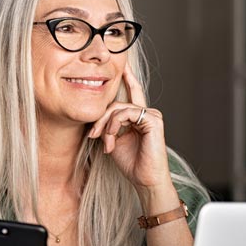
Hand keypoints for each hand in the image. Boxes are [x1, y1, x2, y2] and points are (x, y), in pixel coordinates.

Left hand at [87, 63, 171, 189]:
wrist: (145, 180)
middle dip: (100, 118)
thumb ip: (107, 126)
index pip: (132, 92)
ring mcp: (151, 115)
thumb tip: (96, 118)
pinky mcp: (153, 120)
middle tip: (92, 135)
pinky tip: (111, 138)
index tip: (121, 65)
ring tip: (104, 142)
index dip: (127, 77)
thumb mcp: (113, 141)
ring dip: (106, 125)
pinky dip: (114, 124)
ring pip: (119, 108)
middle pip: (116, 103)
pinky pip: (127, 112)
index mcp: (138, 116)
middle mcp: (146, 113)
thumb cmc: (131, 163)